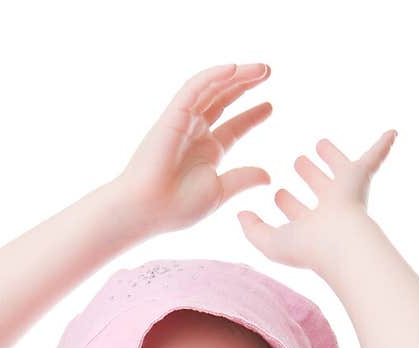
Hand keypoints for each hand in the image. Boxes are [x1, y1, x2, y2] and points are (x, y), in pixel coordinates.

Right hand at [111, 63, 273, 237]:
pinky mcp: (173, 114)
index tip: (270, 106)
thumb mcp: (221, 191)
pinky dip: (213, 76)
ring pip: (213, 88)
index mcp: (207, 151)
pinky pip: (195, 87)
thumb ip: (244, 179)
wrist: (148, 208)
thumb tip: (269, 176)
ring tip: (261, 68)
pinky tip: (234, 69)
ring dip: (236, 75)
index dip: (252, 115)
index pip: (234, 126)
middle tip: (268, 71)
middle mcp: (196, 132)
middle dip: (246, 84)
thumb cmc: (178, 206)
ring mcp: (184, 121)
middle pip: (224, 99)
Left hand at [236, 130, 397, 272]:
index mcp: (309, 224)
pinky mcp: (360, 176)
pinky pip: (375, 156)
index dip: (286, 202)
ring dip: (331, 157)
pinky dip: (383, 145)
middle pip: (316, 186)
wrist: (342, 240)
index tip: (278, 193)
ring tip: (322, 144)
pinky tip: (392, 132)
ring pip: (337, 169)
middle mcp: (328, 208)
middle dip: (308, 175)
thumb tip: (240, 215)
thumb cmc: (308, 246)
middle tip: (299, 162)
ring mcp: (345, 192)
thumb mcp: (271, 242)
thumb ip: (253, 230)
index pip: (295, 210)